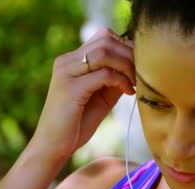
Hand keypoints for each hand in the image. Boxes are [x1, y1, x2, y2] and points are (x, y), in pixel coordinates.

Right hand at [30, 28, 135, 160]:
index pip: (103, 36)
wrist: (53, 147)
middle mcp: (66, 62)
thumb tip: (136, 66)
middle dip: (129, 55)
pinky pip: (104, 74)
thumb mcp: (100, 97)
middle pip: (106, 40)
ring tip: (135, 83)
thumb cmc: (76, 124)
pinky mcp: (70, 89)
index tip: (138, 66)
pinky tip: (128, 92)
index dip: (125, 47)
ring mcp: (66, 73)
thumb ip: (114, 79)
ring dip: (127, 66)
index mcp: (71, 61)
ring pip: (105, 52)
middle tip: (141, 74)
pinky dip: (121, 80)